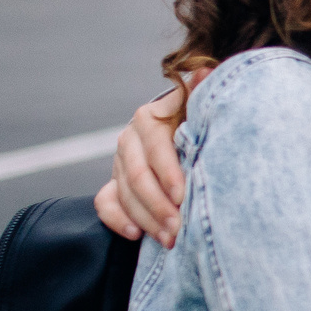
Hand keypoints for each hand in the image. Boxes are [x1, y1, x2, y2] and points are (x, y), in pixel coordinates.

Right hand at [94, 73, 204, 245]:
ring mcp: (119, 162)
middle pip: (137, 176)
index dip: (168, 173)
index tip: (183, 198)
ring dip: (146, 219)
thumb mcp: (204, 109)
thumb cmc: (205, 124)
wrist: (192, 135)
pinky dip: (117, 220)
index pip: (155, 147)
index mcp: (150, 118)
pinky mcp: (114, 183)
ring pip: (124, 194)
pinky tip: (136, 234)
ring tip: (169, 240)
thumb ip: (203, 94)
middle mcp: (130, 139)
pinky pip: (105, 203)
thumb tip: (204, 70)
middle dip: (158, 206)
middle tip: (178, 230)